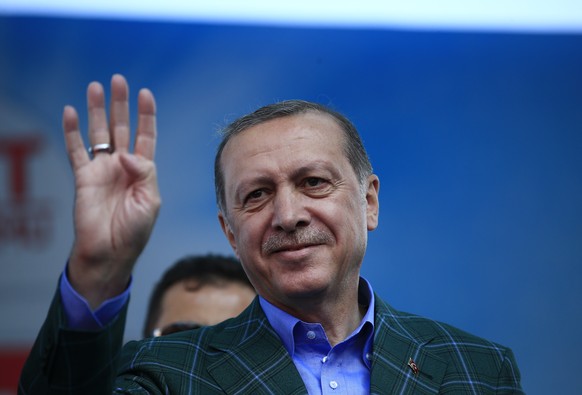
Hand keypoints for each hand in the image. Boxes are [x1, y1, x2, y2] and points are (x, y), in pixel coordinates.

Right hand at [64, 74, 160, 308]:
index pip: (145, 135)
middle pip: (122, 127)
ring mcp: (102, 170)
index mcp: (143, 170)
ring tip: (95, 87)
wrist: (110, 253)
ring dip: (97, 110)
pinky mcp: (83, 178)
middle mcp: (123, 166)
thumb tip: (126, 153)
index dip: (146, 115)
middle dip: (120, 104)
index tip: (145, 93)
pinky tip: (70, 112)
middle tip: (118, 80)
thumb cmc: (135, 231)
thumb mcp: (150, 201)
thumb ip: (144, 173)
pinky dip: (71, 131)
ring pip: (99, 133)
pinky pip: (76, 150)